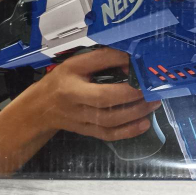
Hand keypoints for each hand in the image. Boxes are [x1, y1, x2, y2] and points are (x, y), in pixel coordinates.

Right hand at [6, 47, 160, 144]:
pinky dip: (128, 132)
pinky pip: (108, 135)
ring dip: (135, 114)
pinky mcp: (86, 132)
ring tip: (154, 103)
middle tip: (153, 91)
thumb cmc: (62, 80)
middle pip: (106, 105)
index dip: (123, 80)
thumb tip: (131, 61)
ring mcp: (81, 121)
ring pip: (109, 123)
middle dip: (133, 99)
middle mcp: (75, 105)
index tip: (141, 72)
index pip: (99, 83)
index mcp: (71, 85)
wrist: (41, 107)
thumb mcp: (76, 64)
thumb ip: (103, 60)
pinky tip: (144, 123)